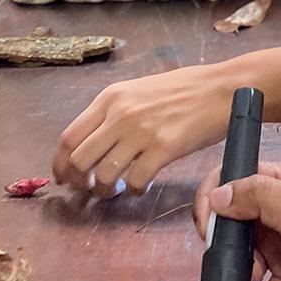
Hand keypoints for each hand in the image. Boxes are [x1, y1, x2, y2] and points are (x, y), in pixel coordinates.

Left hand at [53, 64, 233, 193]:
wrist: (220, 89)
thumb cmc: (183, 89)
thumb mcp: (138, 91)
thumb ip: (114, 112)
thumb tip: (93, 142)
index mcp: (110, 98)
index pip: (69, 137)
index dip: (61, 163)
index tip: (63, 176)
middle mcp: (120, 114)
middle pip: (80, 160)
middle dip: (78, 181)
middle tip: (85, 189)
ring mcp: (141, 132)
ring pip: (105, 175)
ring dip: (104, 190)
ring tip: (113, 191)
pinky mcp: (164, 149)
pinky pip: (136, 181)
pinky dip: (134, 190)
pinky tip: (140, 187)